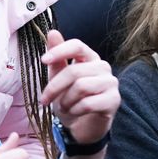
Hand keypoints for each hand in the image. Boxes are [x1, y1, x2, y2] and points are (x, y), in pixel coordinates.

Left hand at [39, 29, 118, 144]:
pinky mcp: (114, 100)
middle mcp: (103, 67)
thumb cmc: (70, 100)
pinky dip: (75, 110)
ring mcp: (111, 83)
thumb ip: (57, 58)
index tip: (43, 60)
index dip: (60, 51)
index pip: (78, 46)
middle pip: (74, 71)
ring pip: (81, 87)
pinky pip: (88, 103)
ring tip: (63, 107)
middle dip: (54, 87)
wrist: (82, 126)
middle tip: (44, 100)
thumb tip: (52, 32)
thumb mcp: (58, 78)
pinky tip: (74, 113)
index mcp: (90, 58)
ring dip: (65, 101)